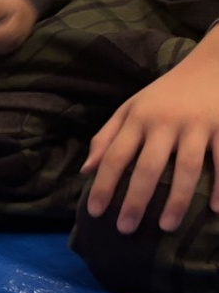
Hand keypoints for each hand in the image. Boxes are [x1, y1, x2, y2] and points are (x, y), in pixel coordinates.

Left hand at [82, 39, 218, 234]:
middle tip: (125, 230)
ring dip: (177, 200)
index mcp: (138, 119)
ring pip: (186, 167)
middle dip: (135, 201)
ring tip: (167, 227)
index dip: (103, 186)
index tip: (94, 213)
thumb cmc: (165, 94)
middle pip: (148, 168)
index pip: (115, 157)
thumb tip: (86, 171)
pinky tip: (216, 209)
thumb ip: (106, 138)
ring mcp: (197, 124)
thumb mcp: (130, 108)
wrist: (213, 63)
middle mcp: (166, 122)